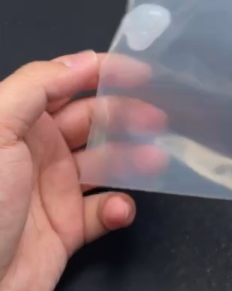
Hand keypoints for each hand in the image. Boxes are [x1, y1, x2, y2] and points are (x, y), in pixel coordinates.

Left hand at [0, 51, 164, 290]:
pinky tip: (119, 208)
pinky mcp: (66, 229)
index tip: (140, 72)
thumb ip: (36, 87)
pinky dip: (119, 208)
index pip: (64, 84)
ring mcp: (53, 190)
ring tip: (155, 161)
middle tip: (157, 118)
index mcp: (16, 121)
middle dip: (126, 115)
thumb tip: (80, 60)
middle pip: (92, 121)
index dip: (102, 73)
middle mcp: (36, 152)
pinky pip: (104, 211)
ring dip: (133, 159)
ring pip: (106, 163)